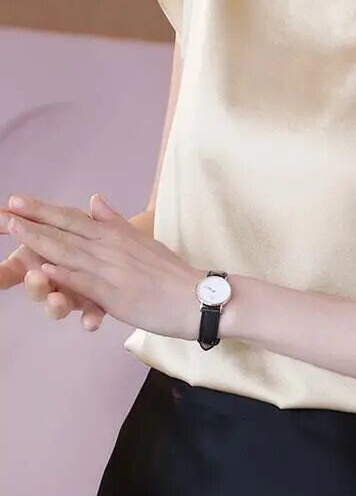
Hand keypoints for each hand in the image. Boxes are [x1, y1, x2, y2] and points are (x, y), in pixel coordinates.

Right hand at [0, 194, 107, 330]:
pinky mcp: (93, 306)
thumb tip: (7, 204)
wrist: (111, 250)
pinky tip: (90, 323)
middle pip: (35, 289)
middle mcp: (48, 284)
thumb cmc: (69, 237)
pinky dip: (89, 319)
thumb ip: (22, 220)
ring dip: (55, 305)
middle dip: (34, 284)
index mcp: (31, 265)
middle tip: (34, 276)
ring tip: (56, 300)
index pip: (7, 273)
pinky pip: (91, 316)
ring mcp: (69, 297)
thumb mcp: (48, 224)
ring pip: (57, 306)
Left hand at [5, 193, 202, 339]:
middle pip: (65, 231)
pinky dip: (65, 274)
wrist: (196, 295)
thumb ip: (116, 222)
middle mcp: (111, 248)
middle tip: (4, 210)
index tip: (16, 200)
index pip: (73, 218)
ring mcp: (112, 270)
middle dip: (32, 220)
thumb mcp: (143, 241)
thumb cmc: (170, 273)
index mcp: (116, 236)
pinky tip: (45, 268)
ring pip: (70, 253)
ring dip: (40, 241)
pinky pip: (86, 283)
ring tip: (15, 228)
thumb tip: (95, 199)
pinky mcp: (116, 295)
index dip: (43, 209)